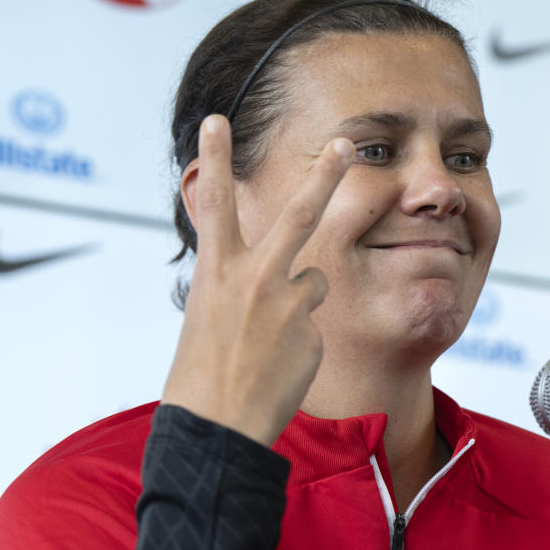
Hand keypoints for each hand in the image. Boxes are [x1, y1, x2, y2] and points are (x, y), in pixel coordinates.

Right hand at [161, 114, 353, 445]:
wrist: (216, 430)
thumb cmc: (202, 375)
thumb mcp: (207, 317)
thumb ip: (240, 287)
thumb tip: (284, 280)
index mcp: (216, 273)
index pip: (215, 205)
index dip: (216, 159)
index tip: (218, 119)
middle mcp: (254, 279)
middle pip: (298, 215)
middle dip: (325, 174)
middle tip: (347, 142)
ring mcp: (287, 305)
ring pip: (316, 280)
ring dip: (302, 300)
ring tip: (272, 339)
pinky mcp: (312, 333)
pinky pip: (315, 325)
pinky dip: (303, 340)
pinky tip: (281, 366)